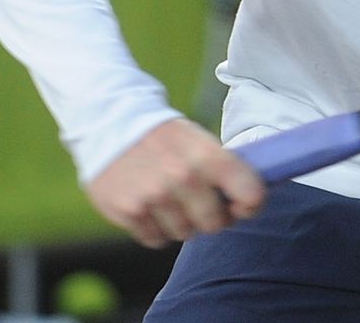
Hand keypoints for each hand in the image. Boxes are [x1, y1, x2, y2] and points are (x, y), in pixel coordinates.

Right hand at [83, 118, 265, 247]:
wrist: (109, 120)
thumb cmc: (163, 136)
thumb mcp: (198, 140)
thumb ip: (223, 168)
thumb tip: (248, 201)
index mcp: (208, 155)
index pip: (250, 194)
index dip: (250, 205)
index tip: (242, 204)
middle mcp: (184, 177)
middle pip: (214, 224)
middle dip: (210, 217)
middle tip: (199, 202)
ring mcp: (155, 196)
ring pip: (184, 234)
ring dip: (180, 222)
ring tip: (168, 197)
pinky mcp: (130, 211)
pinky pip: (156, 239)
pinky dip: (155, 227)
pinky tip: (148, 204)